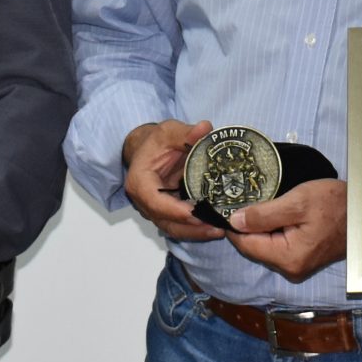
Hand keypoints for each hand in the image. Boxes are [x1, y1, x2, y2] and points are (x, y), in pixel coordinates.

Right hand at [121, 119, 221, 242]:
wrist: (148, 149)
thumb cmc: (156, 141)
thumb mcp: (169, 131)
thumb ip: (185, 132)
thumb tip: (205, 129)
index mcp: (140, 182)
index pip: (155, 201)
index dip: (174, 210)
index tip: (195, 213)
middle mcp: (145, 201)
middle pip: (166, 221)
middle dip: (191, 228)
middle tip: (217, 228)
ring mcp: (156, 210)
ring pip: (174, 228)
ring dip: (196, 232)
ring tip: (221, 230)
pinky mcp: (168, 213)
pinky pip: (181, 225)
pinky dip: (197, 229)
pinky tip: (217, 227)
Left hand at [227, 178, 346, 281]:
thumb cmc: (335, 204)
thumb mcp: (297, 202)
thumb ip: (263, 214)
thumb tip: (234, 222)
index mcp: (288, 258)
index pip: (246, 244)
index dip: (233, 225)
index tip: (226, 206)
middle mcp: (290, 269)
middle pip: (254, 247)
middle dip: (247, 226)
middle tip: (245, 200)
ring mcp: (297, 267)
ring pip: (265, 247)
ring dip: (261, 228)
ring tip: (265, 204)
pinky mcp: (302, 261)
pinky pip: (277, 247)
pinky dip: (273, 232)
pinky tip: (278, 215)